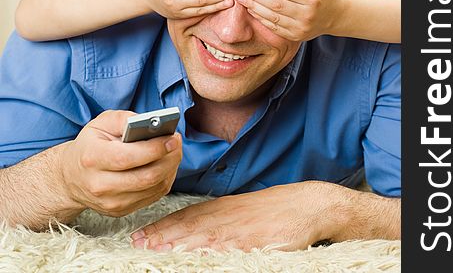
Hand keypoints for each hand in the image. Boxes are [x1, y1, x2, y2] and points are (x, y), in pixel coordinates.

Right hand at [61, 110, 181, 216]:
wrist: (71, 177)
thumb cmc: (90, 145)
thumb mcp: (101, 123)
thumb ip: (124, 119)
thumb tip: (150, 122)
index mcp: (92, 158)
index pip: (128, 157)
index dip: (154, 148)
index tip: (171, 137)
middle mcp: (99, 185)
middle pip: (145, 177)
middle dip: (169, 158)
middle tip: (177, 142)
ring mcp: (110, 202)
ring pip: (152, 189)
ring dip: (170, 169)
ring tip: (174, 151)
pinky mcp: (120, 211)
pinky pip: (152, 197)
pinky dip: (165, 180)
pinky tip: (166, 165)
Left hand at [131, 182, 338, 251]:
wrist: (306, 205)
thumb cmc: (274, 209)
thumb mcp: (242, 209)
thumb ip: (219, 218)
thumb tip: (195, 231)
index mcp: (222, 208)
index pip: (185, 217)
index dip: (161, 227)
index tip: (139, 235)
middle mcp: (226, 217)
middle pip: (187, 227)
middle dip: (160, 236)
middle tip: (136, 244)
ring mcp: (239, 230)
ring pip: (200, 238)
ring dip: (174, 244)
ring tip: (152, 250)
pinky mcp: (254, 243)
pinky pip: (226, 250)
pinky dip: (207, 254)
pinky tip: (193, 257)